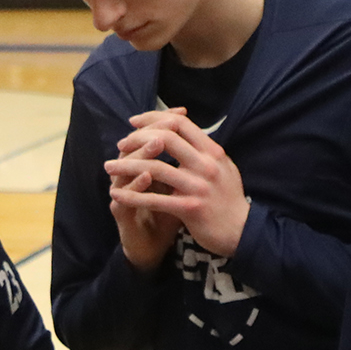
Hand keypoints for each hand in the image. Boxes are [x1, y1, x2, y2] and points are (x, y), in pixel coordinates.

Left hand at [106, 110, 251, 257]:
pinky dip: (132, 195)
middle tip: (120, 144)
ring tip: (109, 167)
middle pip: (166, 138)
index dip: (153, 118)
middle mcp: (206, 164)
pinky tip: (116, 194)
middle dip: (137, 138)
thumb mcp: (223, 166)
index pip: (179, 122)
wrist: (241, 231)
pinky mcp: (189, 209)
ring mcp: (198, 186)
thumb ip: (203, 149)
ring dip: (127, 166)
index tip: (134, 123)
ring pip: (155, 168)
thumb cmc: (228, 198)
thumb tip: (181, 130)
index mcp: (212, 151)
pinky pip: (155, 199)